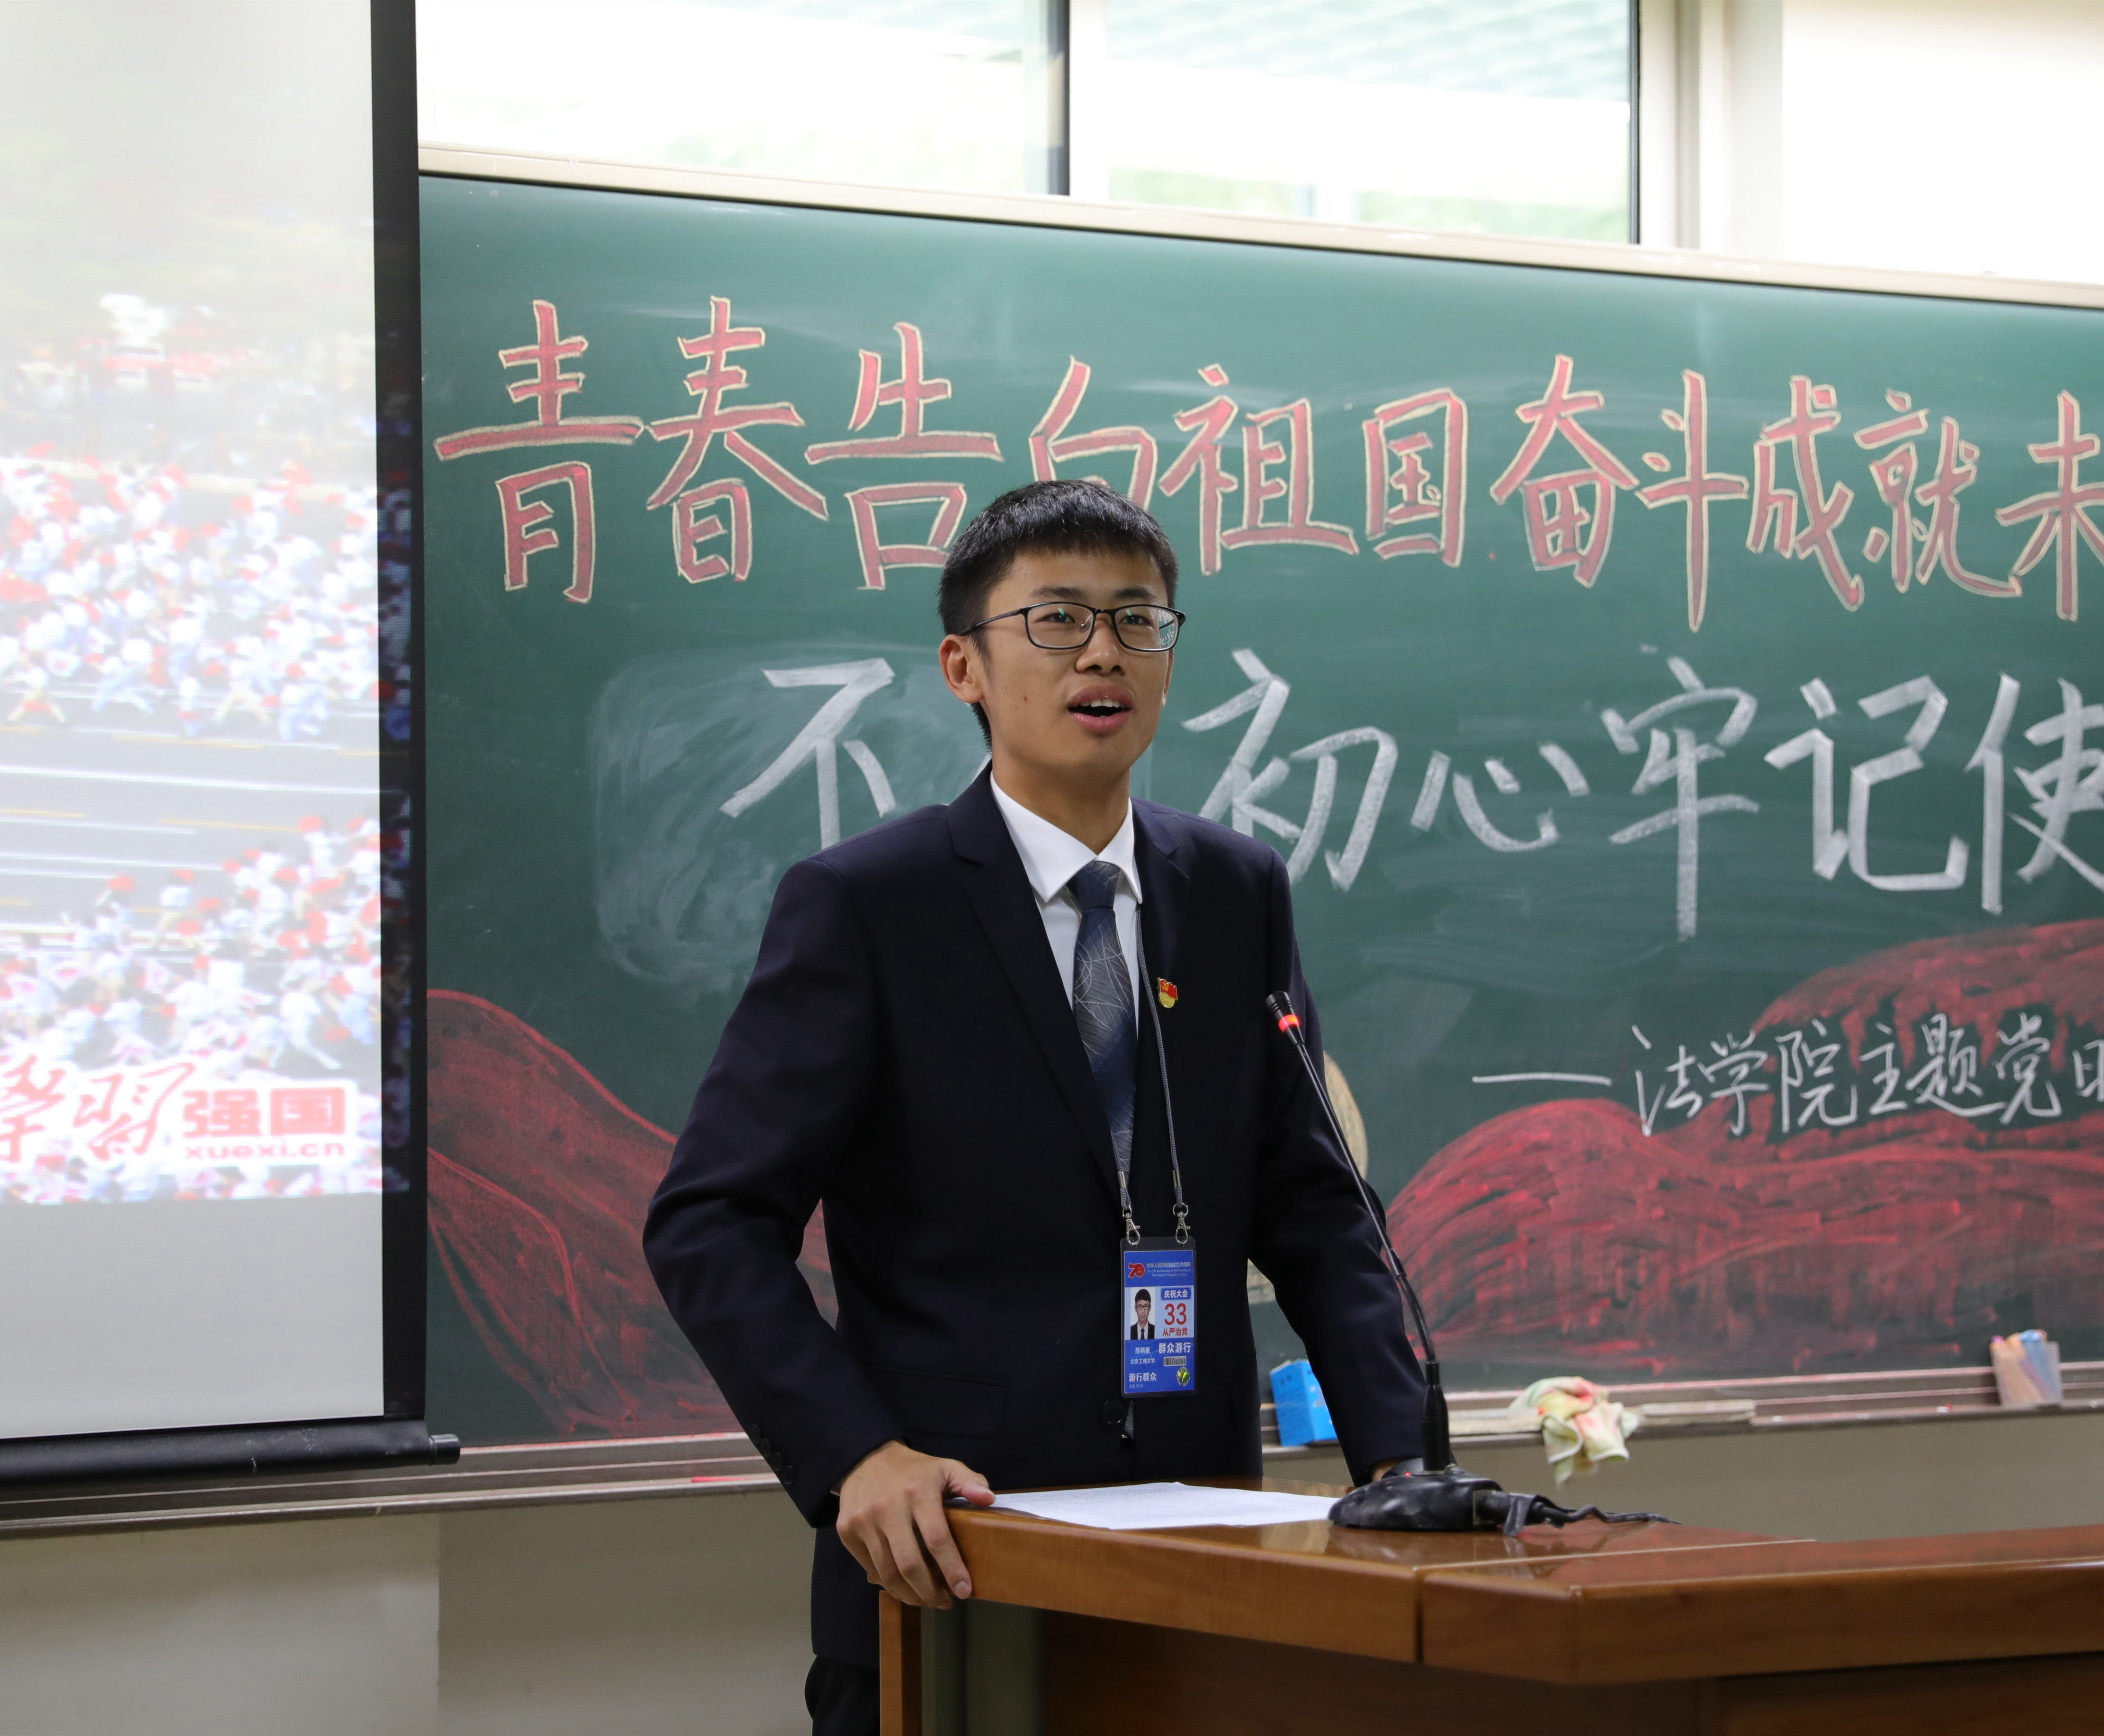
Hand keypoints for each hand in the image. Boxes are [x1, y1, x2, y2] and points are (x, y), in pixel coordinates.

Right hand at [835, 1440, 993, 1609]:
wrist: (865, 1459)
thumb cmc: (913, 1471)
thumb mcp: (945, 1468)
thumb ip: (969, 1482)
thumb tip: (989, 1500)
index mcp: (917, 1492)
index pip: (937, 1539)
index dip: (952, 1569)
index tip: (964, 1591)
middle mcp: (888, 1507)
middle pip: (909, 1564)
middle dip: (929, 1591)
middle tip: (945, 1602)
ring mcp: (864, 1521)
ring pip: (888, 1573)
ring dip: (910, 1594)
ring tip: (926, 1599)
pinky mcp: (847, 1531)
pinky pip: (870, 1567)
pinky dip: (889, 1583)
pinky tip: (904, 1585)